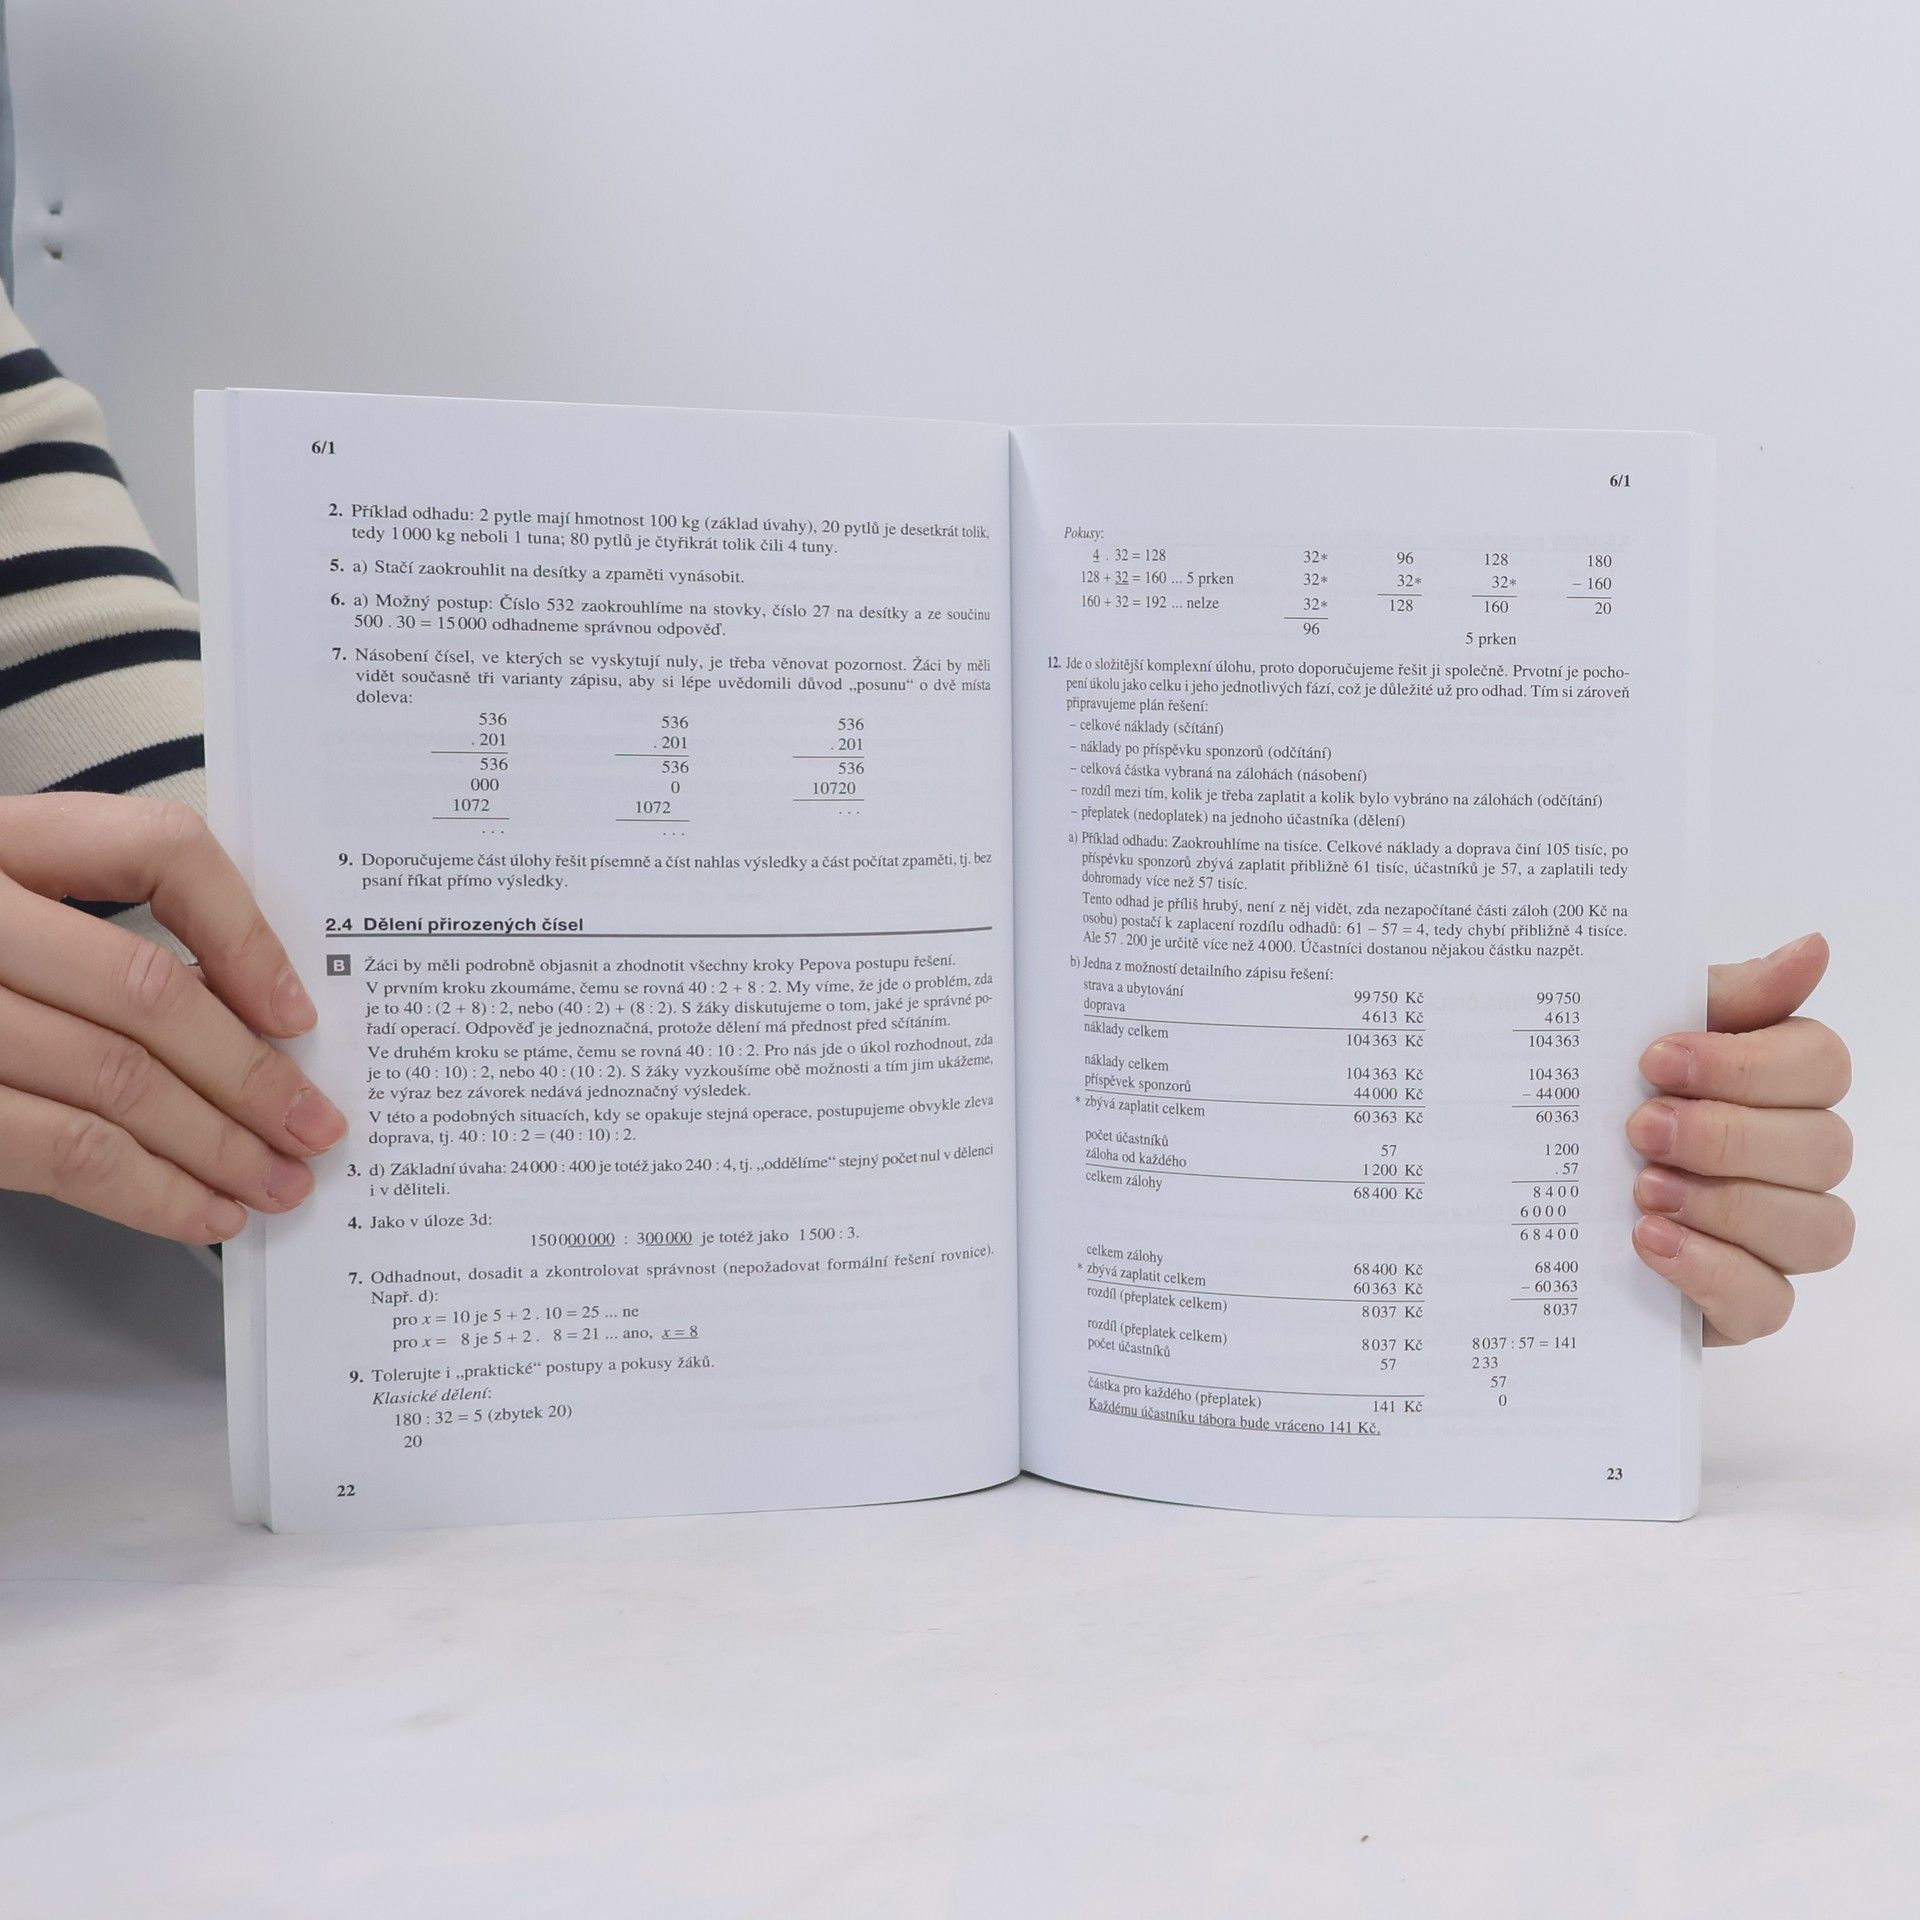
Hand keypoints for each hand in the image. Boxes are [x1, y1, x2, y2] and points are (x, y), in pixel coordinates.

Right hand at [0, 793, 342, 1243]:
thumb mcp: (8, 909)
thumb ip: (94, 936)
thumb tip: (254, 1018)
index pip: (157, 850)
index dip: (245, 933)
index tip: (298, 1012)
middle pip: (147, 992)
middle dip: (253, 1076)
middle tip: (316, 1129)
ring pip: (114, 1082)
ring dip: (216, 1147)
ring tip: (275, 1185)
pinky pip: (60, 1151)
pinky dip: (148, 1192)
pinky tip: (200, 1211)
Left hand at [1628, 933, 1851, 1344]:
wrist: (1519, 1186)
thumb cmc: (1593, 1094)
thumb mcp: (1634, 1030)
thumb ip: (1722, 997)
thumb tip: (1812, 948)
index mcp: (1775, 1081)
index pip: (1821, 1064)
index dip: (1747, 1064)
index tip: (1656, 1058)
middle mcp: (1793, 1158)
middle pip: (1825, 1147)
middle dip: (1727, 1135)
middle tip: (1639, 1129)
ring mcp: (1775, 1236)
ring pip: (1817, 1228)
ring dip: (1727, 1205)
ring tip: (1641, 1190)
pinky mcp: (1742, 1303)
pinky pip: (1770, 1302)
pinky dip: (1712, 1270)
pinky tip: (1649, 1241)